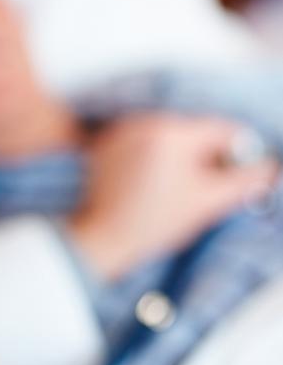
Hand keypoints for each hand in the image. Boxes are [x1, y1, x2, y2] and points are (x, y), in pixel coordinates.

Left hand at [70, 114, 277, 279]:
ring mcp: (121, 133)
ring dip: (181, 159)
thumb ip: (244, 182)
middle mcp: (144, 123)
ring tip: (175, 192)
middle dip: (207, 158)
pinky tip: (151, 188)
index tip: (240, 176)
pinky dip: (154, 161)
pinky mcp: (105, 147)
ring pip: (169, 140)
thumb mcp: (205, 202)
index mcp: (171, 133)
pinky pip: (143, 146)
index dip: (239, 153)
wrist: (99, 240)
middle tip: (207, 189)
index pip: (221, 130)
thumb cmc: (152, 224)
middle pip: (194, 133)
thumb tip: (269, 169)